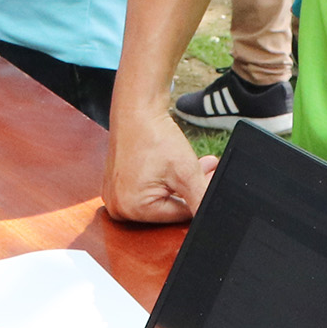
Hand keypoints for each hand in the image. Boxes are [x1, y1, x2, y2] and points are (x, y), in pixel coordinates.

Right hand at [105, 107, 212, 226]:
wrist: (136, 109)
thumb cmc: (154, 135)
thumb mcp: (186, 172)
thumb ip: (202, 200)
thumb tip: (211, 218)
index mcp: (131, 209)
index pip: (178, 216)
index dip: (199, 196)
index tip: (211, 177)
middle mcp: (119, 207)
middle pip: (169, 207)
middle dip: (190, 189)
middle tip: (207, 168)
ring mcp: (115, 196)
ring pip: (160, 197)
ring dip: (179, 183)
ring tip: (194, 163)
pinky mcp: (117, 185)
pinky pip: (147, 189)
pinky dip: (163, 179)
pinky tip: (173, 164)